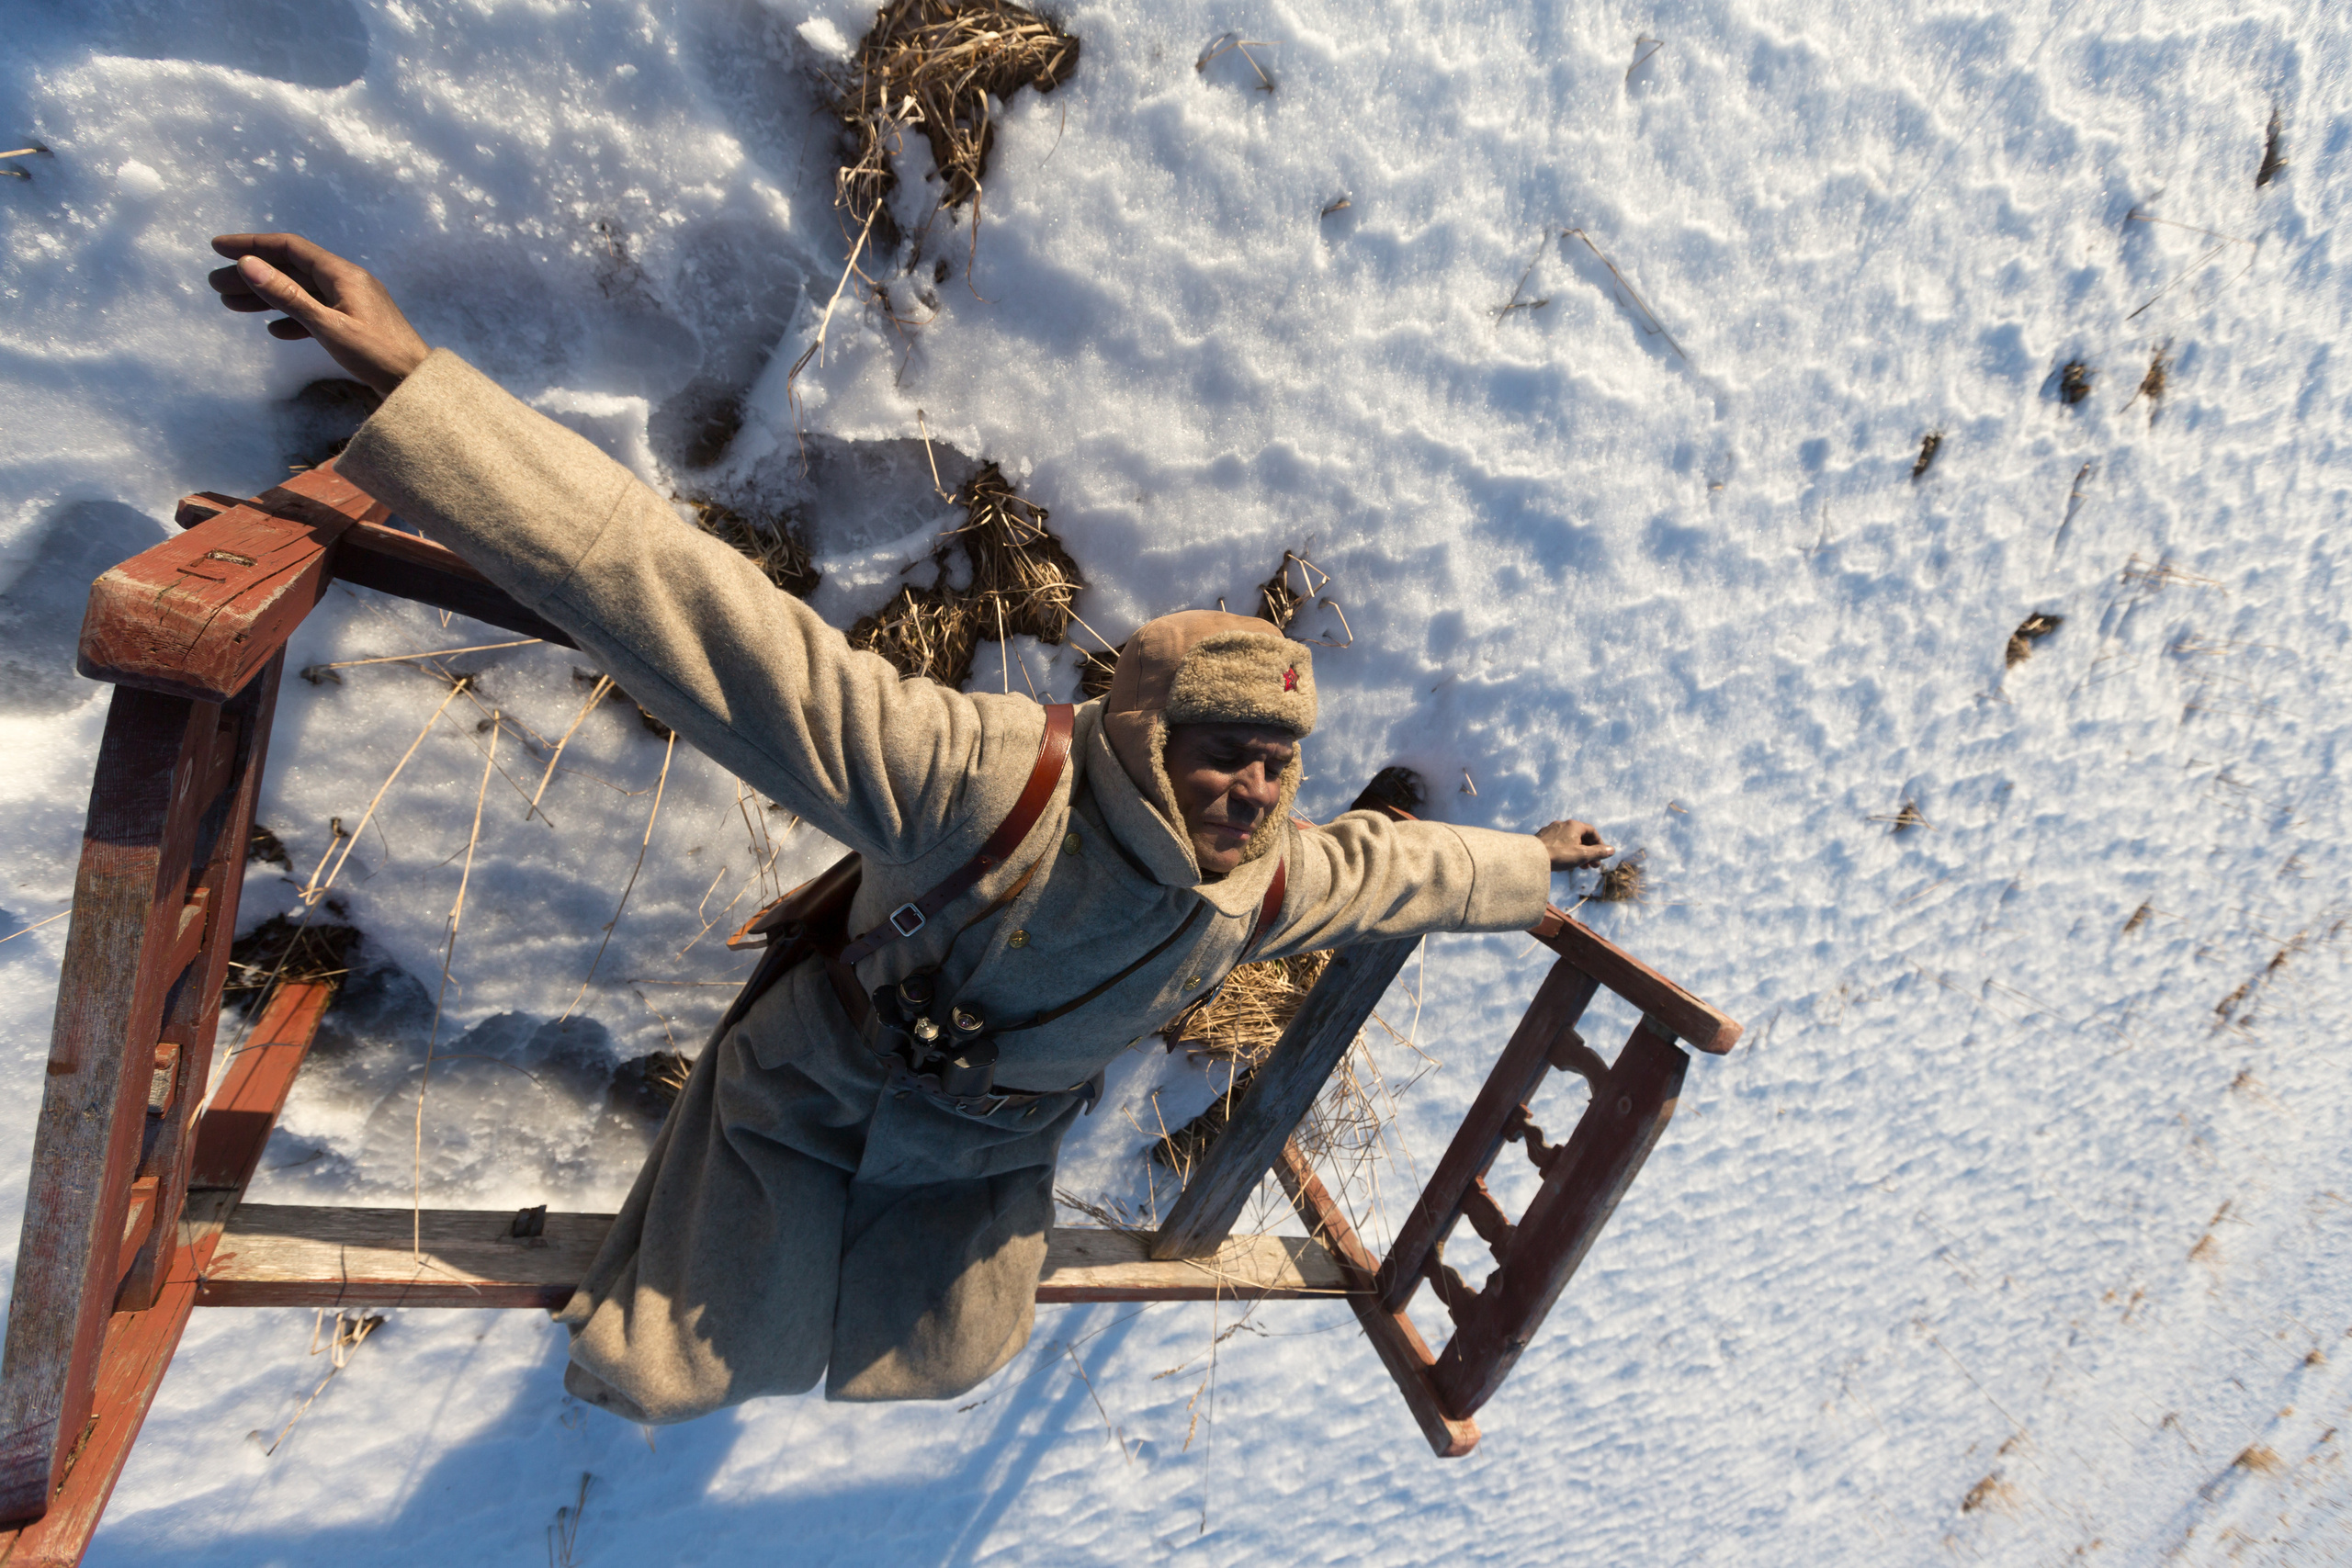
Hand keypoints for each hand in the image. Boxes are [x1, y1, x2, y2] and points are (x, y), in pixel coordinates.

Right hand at [208, 232, 428, 396]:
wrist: (417, 385)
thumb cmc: (378, 356)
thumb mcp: (327, 325)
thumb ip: (287, 295)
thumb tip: (248, 263)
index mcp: (342, 275)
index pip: (289, 247)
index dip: (252, 244)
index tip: (218, 248)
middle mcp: (347, 283)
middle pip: (291, 269)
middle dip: (252, 275)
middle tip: (214, 285)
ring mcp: (352, 303)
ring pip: (301, 293)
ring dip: (266, 297)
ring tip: (230, 305)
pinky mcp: (355, 325)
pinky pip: (316, 314)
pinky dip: (292, 318)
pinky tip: (274, 330)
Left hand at [1537, 819, 1611, 870]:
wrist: (1532, 858)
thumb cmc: (1559, 855)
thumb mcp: (1582, 855)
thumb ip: (1598, 852)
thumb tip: (1611, 850)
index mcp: (1573, 825)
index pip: (1592, 831)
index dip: (1599, 843)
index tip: (1602, 855)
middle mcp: (1562, 824)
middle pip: (1580, 836)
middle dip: (1589, 851)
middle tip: (1593, 865)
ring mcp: (1550, 830)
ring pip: (1569, 841)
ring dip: (1578, 852)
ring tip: (1582, 866)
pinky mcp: (1541, 838)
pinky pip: (1558, 843)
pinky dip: (1566, 851)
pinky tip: (1565, 862)